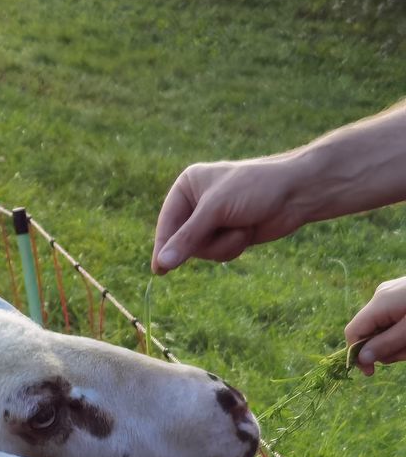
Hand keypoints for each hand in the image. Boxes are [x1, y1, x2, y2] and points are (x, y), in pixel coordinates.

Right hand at [151, 158, 306, 273]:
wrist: (298, 192)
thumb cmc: (256, 189)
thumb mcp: (215, 211)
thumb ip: (187, 238)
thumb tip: (161, 264)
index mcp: (187, 186)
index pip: (167, 222)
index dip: (164, 246)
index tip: (159, 269)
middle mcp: (196, 203)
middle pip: (181, 241)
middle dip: (205, 242)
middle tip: (222, 231)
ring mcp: (212, 220)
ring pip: (200, 251)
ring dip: (223, 245)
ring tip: (242, 227)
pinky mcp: (227, 234)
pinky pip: (217, 253)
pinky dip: (233, 247)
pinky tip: (248, 232)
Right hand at [345, 276, 405, 375]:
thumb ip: (387, 344)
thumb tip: (362, 359)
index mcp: (380, 303)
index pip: (354, 332)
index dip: (357, 354)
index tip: (371, 372)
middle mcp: (381, 296)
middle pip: (370, 332)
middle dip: (388, 347)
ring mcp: (392, 294)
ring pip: (384, 328)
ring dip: (400, 342)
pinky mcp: (402, 295)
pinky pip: (395, 319)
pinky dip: (404, 332)